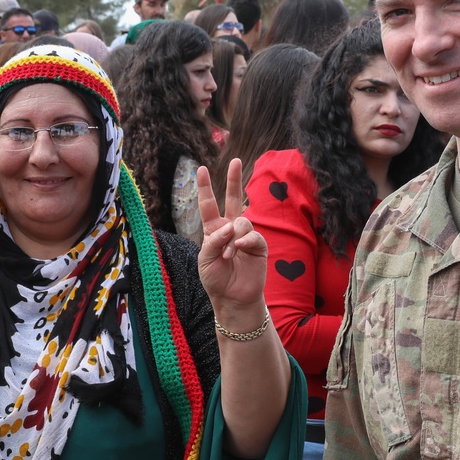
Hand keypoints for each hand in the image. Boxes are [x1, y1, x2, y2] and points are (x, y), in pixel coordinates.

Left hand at [196, 158, 266, 309]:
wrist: (232, 298)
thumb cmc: (215, 279)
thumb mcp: (205, 259)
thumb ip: (214, 240)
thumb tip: (231, 226)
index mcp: (214, 229)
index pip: (209, 204)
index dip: (205, 187)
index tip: (201, 168)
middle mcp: (230, 228)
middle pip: (234, 198)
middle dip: (234, 179)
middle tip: (235, 161)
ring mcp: (245, 235)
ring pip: (242, 221)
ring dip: (232, 237)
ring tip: (227, 255)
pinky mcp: (258, 245)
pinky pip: (252, 234)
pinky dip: (244, 241)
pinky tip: (239, 250)